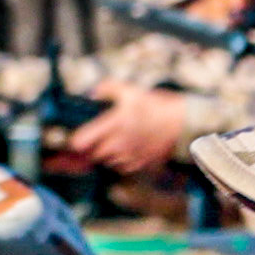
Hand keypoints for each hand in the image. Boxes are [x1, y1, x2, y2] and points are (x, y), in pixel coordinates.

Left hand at [51, 87, 197, 178]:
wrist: (180, 124)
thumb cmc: (155, 106)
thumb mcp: (130, 90)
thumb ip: (107, 88)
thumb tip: (91, 93)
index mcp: (113, 124)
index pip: (80, 142)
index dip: (75, 141)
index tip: (74, 138)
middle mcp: (118, 144)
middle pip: (92, 154)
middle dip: (92, 147)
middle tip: (96, 136)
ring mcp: (128, 156)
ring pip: (106, 161)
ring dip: (105, 154)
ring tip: (115, 139)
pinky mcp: (138, 164)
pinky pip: (120, 166)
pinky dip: (119, 160)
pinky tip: (126, 147)